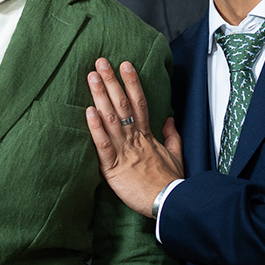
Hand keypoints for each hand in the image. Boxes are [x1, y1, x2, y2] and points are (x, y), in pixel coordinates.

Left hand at [85, 58, 184, 216]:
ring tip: (92, 77)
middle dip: (111, 82)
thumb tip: (168, 119)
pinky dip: (96, 128)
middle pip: (122, 104)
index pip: (139, 102)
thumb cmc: (170, 182)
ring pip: (111, 119)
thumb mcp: (176, 155)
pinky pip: (104, 145)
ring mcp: (124, 151)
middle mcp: (134, 139)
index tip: (125, 64)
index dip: (132, 82)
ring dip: (100, 96)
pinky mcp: (113, 168)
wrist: (170, 202)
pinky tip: (89, 112)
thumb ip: (171, 136)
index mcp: (147, 135)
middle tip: (101, 62)